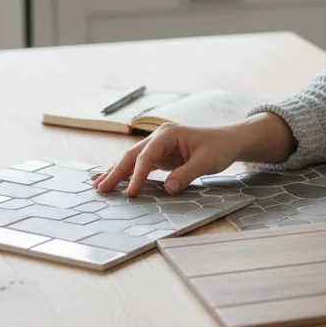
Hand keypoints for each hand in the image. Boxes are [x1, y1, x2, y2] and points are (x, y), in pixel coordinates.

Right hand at [90, 122, 242, 196]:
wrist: (228, 141)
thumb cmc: (219, 148)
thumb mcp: (206, 162)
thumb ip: (185, 174)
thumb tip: (167, 189)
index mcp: (168, 134)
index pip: (147, 156)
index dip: (137, 175)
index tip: (130, 193)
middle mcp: (159, 137)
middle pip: (132, 156)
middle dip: (115, 172)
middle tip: (100, 189)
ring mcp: (158, 146)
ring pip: (132, 160)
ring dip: (115, 172)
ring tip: (97, 185)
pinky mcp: (160, 155)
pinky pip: (140, 165)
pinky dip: (126, 173)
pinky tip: (111, 179)